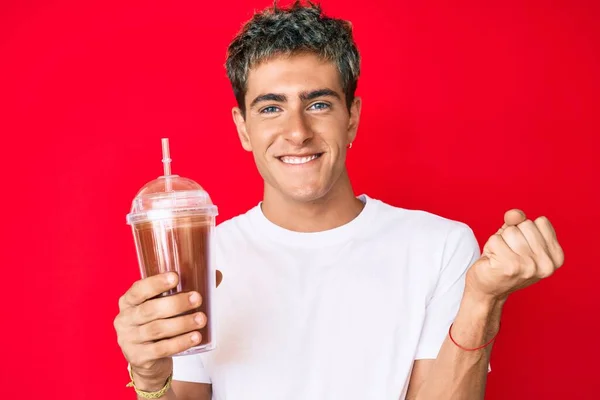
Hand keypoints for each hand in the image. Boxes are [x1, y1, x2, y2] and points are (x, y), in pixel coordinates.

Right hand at [113, 270, 222, 389]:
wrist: (148, 360)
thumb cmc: (158, 324)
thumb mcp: (164, 306)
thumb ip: (186, 290)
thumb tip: (215, 275)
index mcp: (128, 302)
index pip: (138, 289)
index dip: (156, 283)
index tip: (175, 277)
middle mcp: (125, 319)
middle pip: (150, 310)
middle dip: (176, 303)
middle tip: (197, 299)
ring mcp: (129, 340)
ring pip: (157, 330)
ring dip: (182, 323)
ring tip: (201, 319)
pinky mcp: (138, 357)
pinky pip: (161, 349)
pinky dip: (180, 342)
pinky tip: (195, 337)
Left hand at [465, 210, 564, 302]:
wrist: (488, 288)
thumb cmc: (503, 259)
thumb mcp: (515, 236)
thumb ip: (518, 220)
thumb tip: (514, 214)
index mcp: (556, 256)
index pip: (541, 222)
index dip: (525, 229)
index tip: (521, 248)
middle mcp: (548, 264)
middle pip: (526, 225)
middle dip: (512, 234)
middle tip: (508, 253)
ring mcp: (530, 267)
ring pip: (510, 231)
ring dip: (500, 241)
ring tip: (501, 257)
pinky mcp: (510, 267)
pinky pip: (495, 239)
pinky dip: (490, 247)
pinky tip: (494, 261)